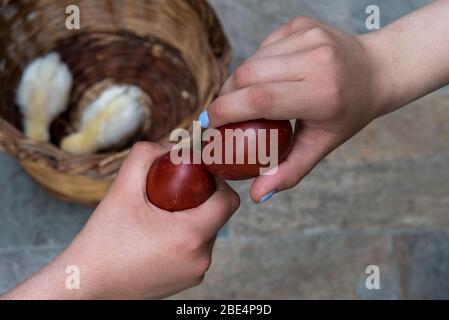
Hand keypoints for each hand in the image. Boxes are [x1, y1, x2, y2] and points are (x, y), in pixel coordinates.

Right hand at [2, 142, 238, 299]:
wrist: (86, 284)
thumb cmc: (103, 241)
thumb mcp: (121, 190)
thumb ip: (145, 156)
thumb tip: (169, 145)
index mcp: (191, 236)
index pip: (228, 200)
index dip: (217, 181)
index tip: (196, 174)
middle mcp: (201, 258)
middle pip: (217, 216)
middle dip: (200, 199)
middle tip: (171, 192)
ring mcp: (196, 273)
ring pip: (207, 233)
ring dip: (192, 219)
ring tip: (161, 216)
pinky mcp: (188, 283)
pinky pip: (196, 251)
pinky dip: (184, 238)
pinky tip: (158, 236)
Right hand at [203, 17, 390, 202]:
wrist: (376, 70)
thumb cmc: (348, 113)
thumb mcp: (322, 145)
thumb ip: (289, 171)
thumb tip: (257, 196)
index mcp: (323, 93)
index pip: (261, 99)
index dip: (226, 111)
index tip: (210, 125)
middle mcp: (317, 59)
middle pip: (248, 75)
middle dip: (226, 96)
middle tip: (222, 115)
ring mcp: (309, 35)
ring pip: (251, 59)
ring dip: (239, 81)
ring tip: (244, 99)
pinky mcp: (301, 23)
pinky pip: (262, 47)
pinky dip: (256, 66)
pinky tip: (268, 78)